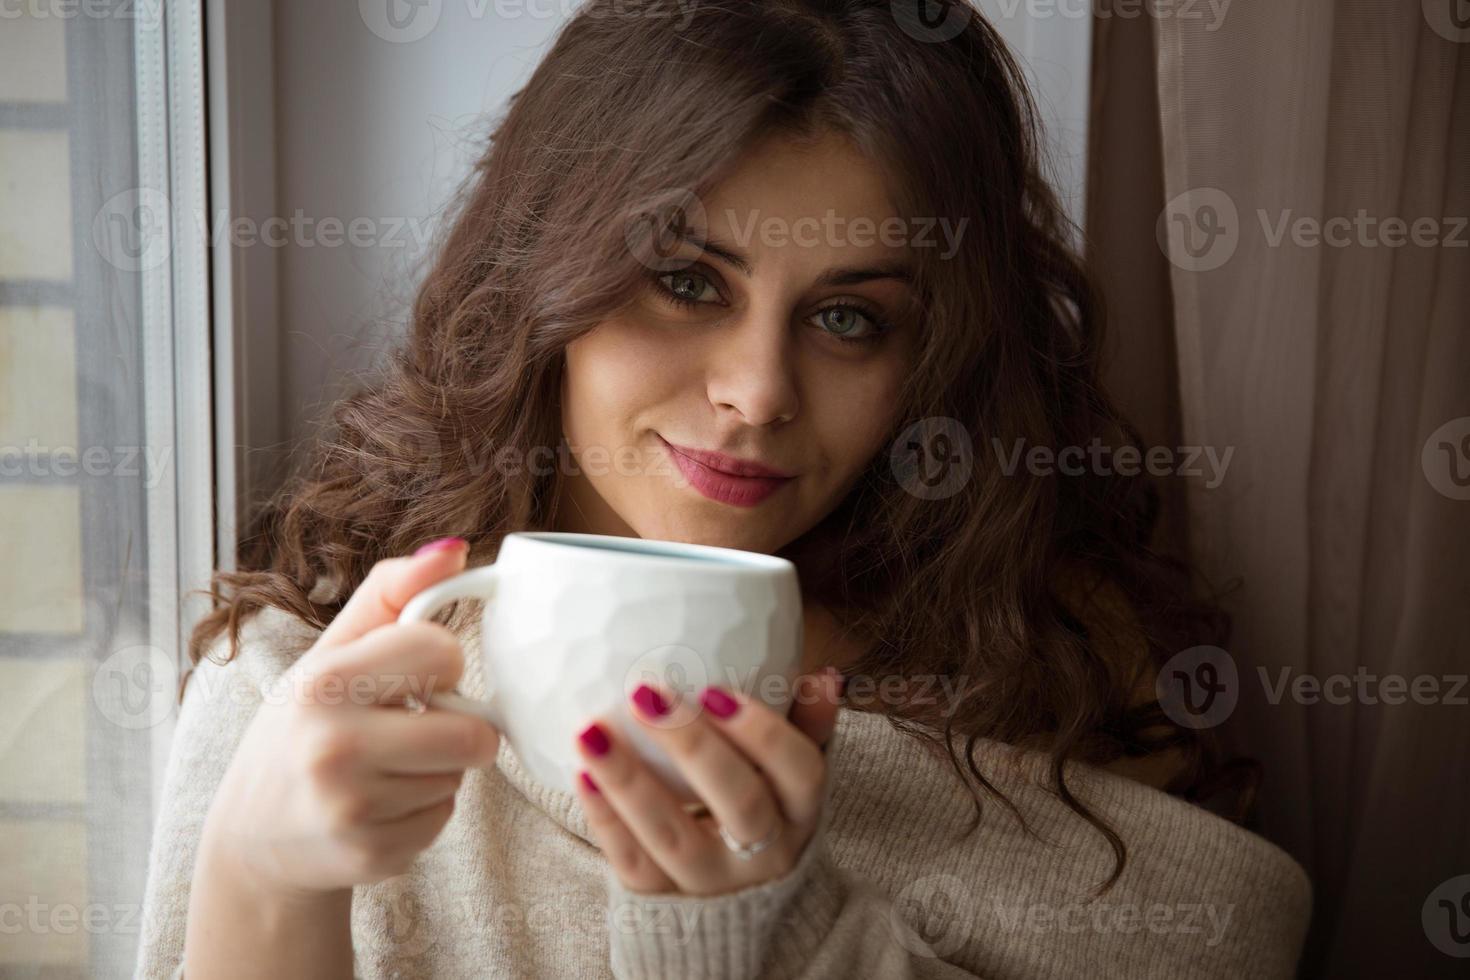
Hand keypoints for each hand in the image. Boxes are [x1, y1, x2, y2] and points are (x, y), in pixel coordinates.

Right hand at [199, 539, 502, 898]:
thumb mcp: (330, 652)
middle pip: (472, 732)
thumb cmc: (303, 727)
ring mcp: (351, 807)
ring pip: (460, 776)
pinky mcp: (370, 854)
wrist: (253, 837)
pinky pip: (443, 818)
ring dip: (437, 771)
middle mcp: (333, 744)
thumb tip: (458, 550)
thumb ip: (392, 594)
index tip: (411, 678)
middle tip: (409, 728)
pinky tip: (379, 806)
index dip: (440, 664)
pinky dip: (423, 812)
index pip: (442, 651)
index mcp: (324, 681)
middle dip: (455, 728)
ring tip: (384, 768)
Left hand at [571, 668, 842, 896]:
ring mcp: (712, 884)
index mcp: (801, 815)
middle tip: (645, 693)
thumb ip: (807, 727)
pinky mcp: (663, 901)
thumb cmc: (767, 818)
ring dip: (629, 780)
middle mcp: (765, 853)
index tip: (717, 690)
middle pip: (738, 801)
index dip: (765, 733)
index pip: (800, 773)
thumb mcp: (795, 782)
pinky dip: (605, 818)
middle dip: (692, 746)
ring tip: (592, 730)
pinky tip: (583, 774)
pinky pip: (632, 862)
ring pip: (672, 835)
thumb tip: (823, 677)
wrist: (741, 918)